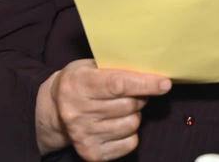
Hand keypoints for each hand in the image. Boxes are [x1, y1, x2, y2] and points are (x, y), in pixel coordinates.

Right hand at [36, 58, 170, 158]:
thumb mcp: (88, 66)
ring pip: (132, 124)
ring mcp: (83, 134)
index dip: (144, 83)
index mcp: (76, 85)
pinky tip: (117, 123)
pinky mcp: (91, 153)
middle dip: (139, 97)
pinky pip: (130, 143)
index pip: (117, 84)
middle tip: (132, 92)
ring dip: (134, 115)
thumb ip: (114, 67)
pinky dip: (130, 133)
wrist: (54, 110)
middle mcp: (77, 112)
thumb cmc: (79, 82)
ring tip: (121, 108)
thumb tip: (150, 72)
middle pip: (128, 105)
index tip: (164, 83)